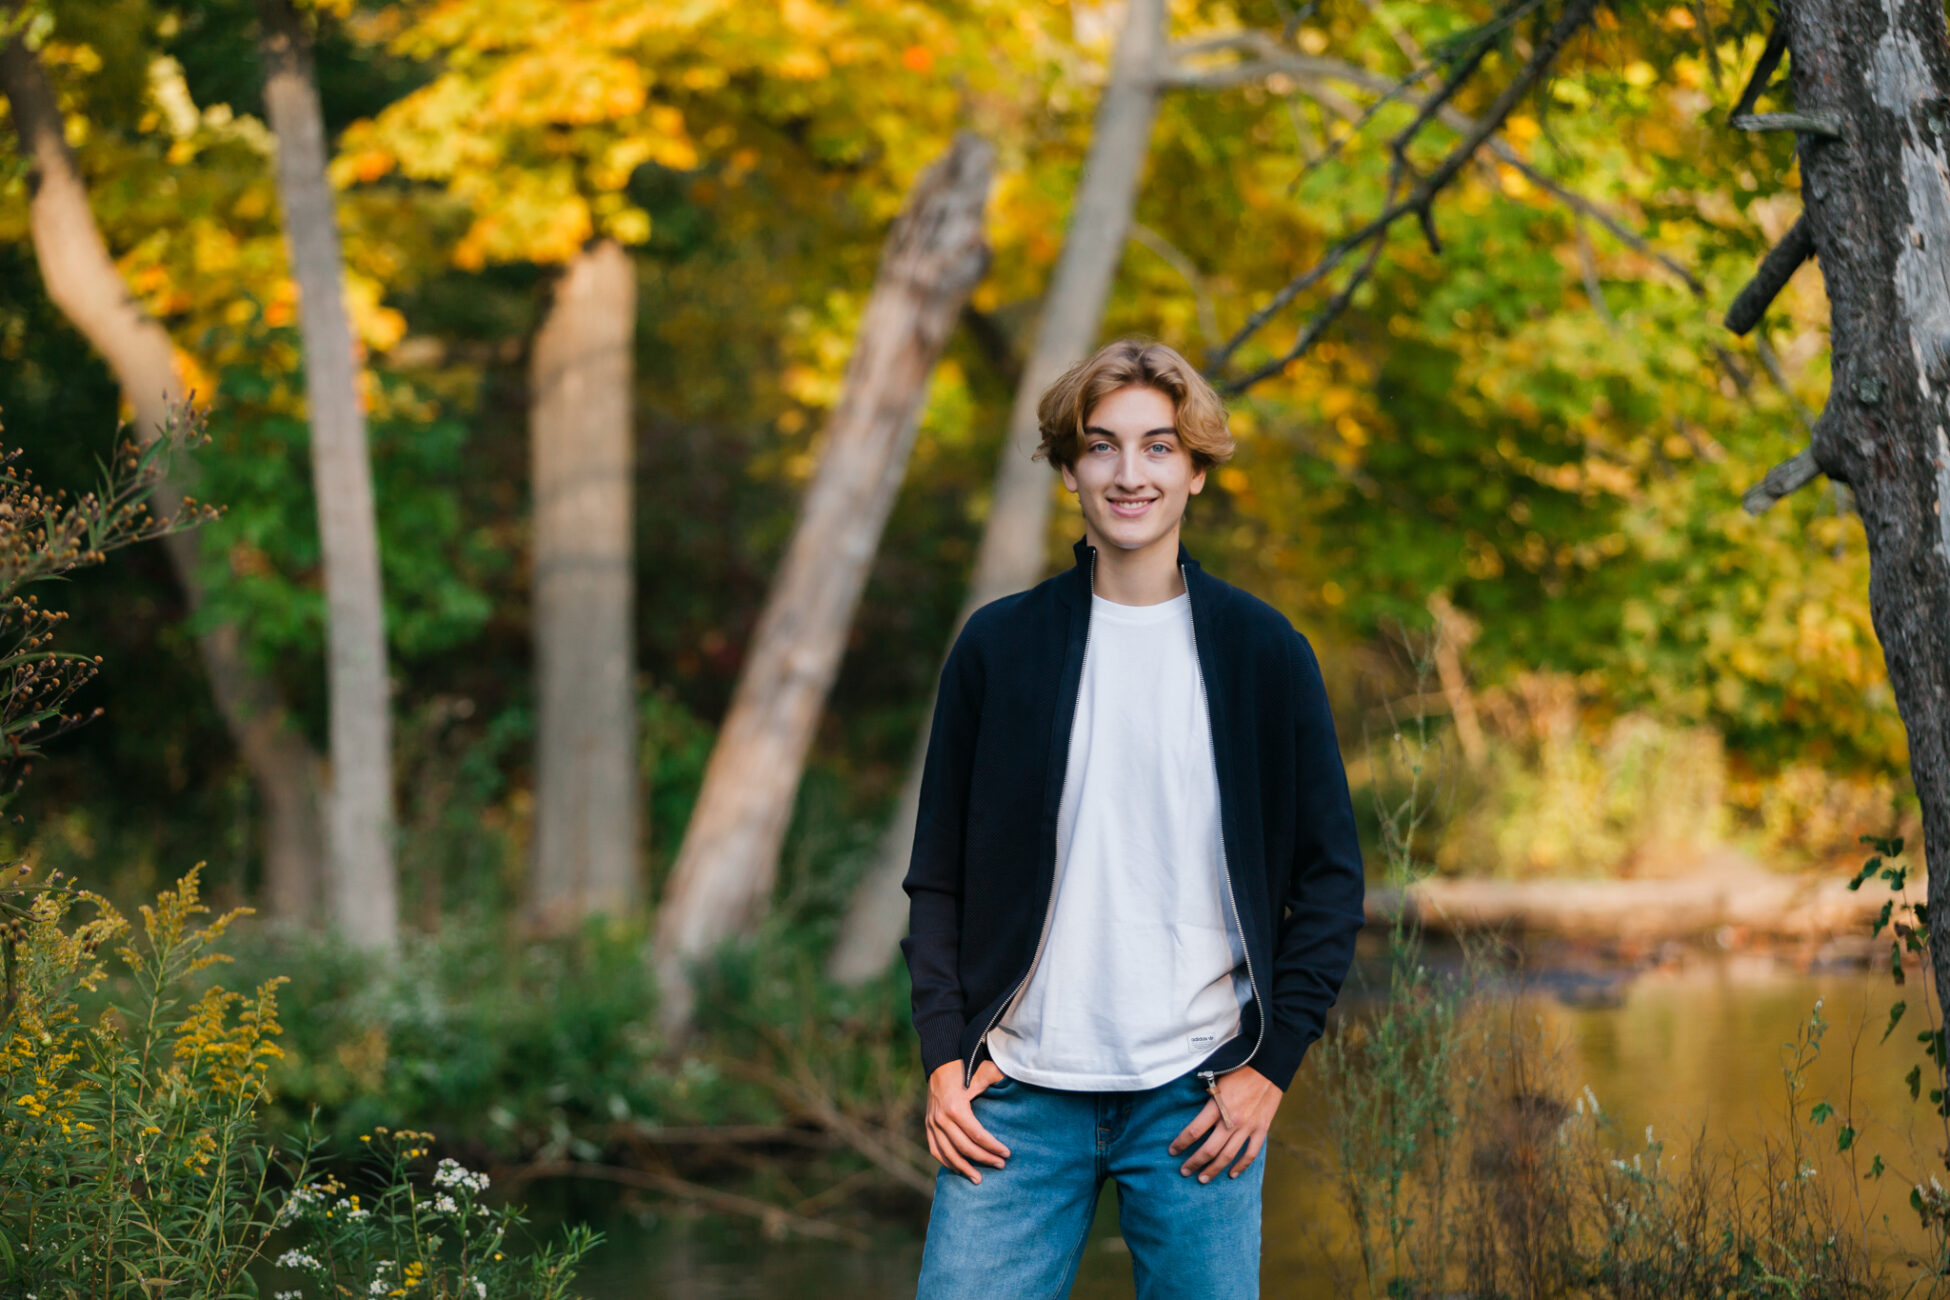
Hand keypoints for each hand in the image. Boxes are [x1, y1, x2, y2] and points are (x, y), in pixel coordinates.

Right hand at [925, 1059, 1010, 1183]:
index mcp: (956, 1108)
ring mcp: (932, 1123)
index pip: (977, 1135)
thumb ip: (1000, 1078)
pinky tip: (960, 1169)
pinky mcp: (928, 1125)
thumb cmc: (965, 1068)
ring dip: (964, 1168)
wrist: (940, 1062)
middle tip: (1000, 1166)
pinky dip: (947, 1162)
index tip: (1007, 1153)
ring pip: (948, 1154)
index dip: (993, 1146)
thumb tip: (1021, 1078)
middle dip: (984, 1159)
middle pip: (964, 1147)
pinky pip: (936, 1150)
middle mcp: (941, 1119)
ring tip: (979, 1179)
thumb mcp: (984, 1071)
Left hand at [1168, 1066, 1282, 1182]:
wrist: (1268, 1066)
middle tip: (1184, 1172)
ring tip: (1202, 1179)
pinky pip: (1251, 1154)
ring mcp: (1248, 1127)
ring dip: (1213, 1170)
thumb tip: (1188, 1103)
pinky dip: (1241, 1166)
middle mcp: (1232, 1120)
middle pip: (1209, 1150)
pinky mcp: (1261, 1129)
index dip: (1181, 1143)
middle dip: (1194, 1163)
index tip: (1172, 1151)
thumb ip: (1205, 1095)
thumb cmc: (1239, 1069)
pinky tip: (1232, 1174)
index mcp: (1218, 1105)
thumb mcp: (1216, 1078)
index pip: (1195, 1131)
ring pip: (1228, 1156)